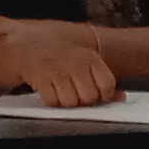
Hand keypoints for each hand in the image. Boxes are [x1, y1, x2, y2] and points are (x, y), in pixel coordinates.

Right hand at [0, 22, 121, 106]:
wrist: (27, 45)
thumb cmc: (60, 57)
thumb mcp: (84, 63)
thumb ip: (103, 80)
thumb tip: (121, 97)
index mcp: (90, 57)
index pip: (107, 86)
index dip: (101, 96)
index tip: (93, 94)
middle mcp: (75, 62)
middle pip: (89, 98)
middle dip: (82, 101)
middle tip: (74, 93)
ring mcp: (57, 68)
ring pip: (71, 102)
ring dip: (65, 102)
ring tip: (60, 91)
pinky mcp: (40, 76)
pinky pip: (52, 101)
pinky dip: (51, 100)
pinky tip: (49, 90)